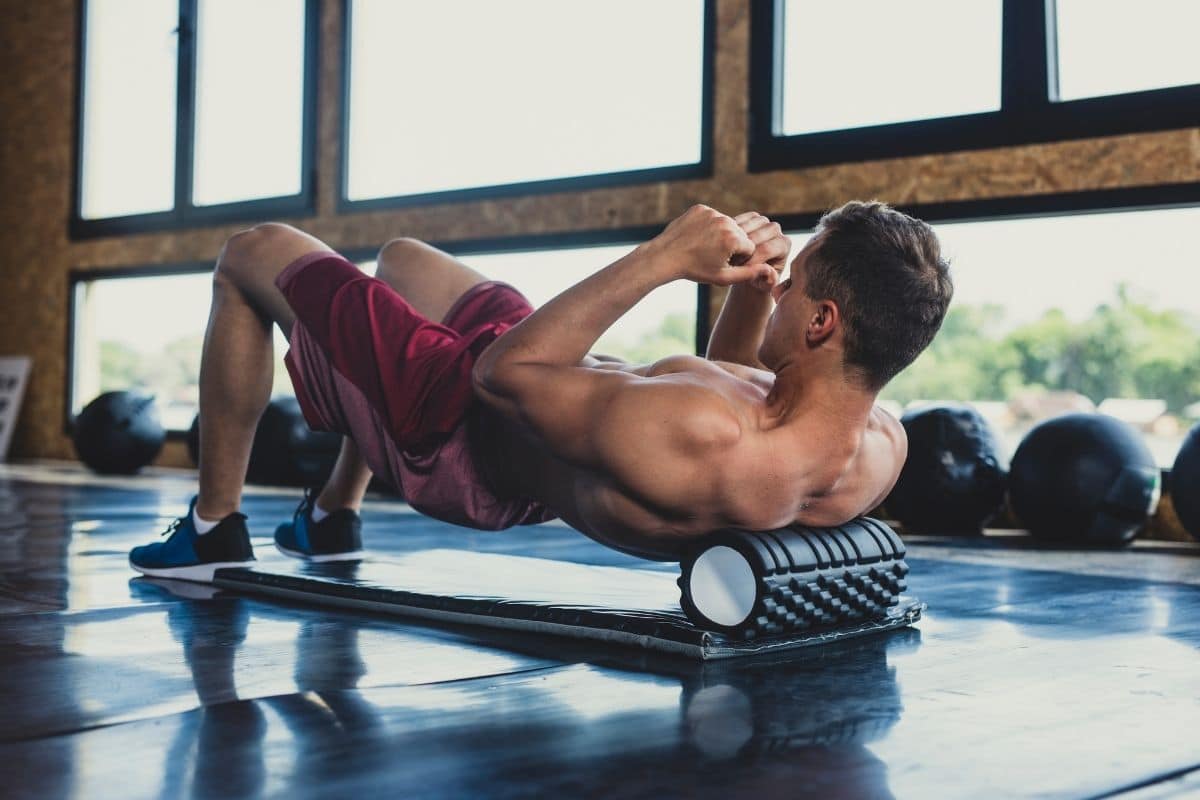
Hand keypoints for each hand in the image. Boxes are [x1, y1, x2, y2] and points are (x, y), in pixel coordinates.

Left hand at [644, 205, 775, 286]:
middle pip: (740, 234)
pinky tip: (698, 237)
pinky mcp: (701, 208)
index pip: (750, 248)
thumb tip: (769, 269)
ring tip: (706, 247)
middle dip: (731, 245)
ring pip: (727, 224)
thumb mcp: (723, 277)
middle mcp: (726, 222)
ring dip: (721, 234)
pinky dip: (709, 226)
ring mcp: (712, 212)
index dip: (739, 258)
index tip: (725, 263)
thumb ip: (749, 273)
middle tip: (713, 255)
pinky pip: (713, 217)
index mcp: (733, 239)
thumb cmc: (695, 270)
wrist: (665, 256)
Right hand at [733, 212, 790, 293]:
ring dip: (735, 241)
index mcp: (784, 244)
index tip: (741, 271)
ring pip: (747, 227)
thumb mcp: (765, 284)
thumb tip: (769, 275)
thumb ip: (769, 281)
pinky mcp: (751, 217)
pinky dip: (730, 233)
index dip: (751, 260)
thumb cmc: (760, 280)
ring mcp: (763, 221)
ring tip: (730, 255)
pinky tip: (726, 246)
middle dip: (743, 250)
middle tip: (733, 263)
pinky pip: (739, 221)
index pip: (766, 249)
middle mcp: (776, 229)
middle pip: (757, 235)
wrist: (750, 270)